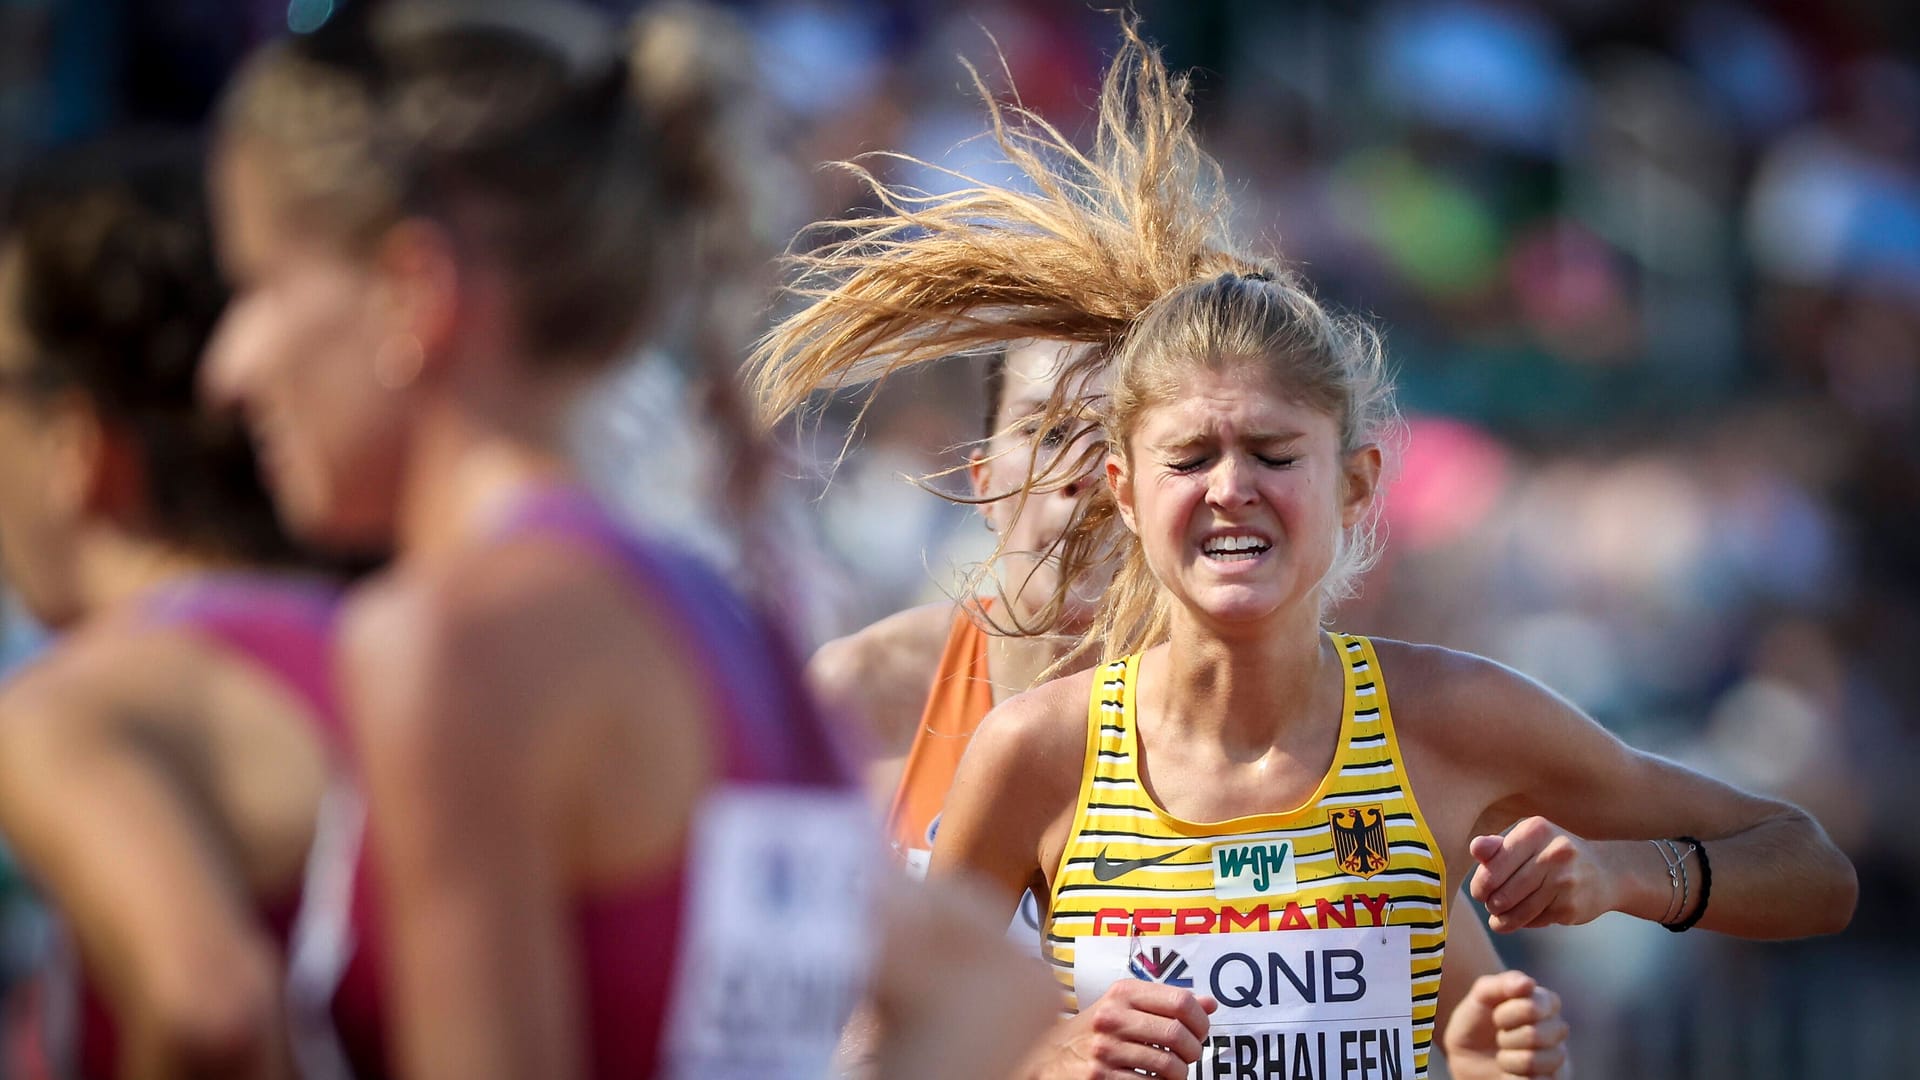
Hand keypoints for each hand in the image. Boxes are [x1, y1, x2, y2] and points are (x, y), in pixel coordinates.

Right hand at [1024, 980, 1216, 1078]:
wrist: (1048, 1056)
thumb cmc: (1095, 1030)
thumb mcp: (1125, 1005)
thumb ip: (1166, 1002)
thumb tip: (1210, 1003)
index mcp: (1123, 993)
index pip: (1180, 1001)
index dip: (1201, 1021)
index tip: (1200, 1031)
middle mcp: (1112, 1017)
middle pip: (1177, 1035)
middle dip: (1193, 1051)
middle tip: (1188, 1056)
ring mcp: (1105, 1050)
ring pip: (1168, 1066)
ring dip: (1179, 1074)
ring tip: (1173, 1072)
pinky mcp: (1100, 1078)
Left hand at [1442, 969, 1568, 1078]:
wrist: (1467, 1060)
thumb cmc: (1477, 1023)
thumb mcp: (1480, 998)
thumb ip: (1501, 984)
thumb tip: (1528, 983)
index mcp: (1546, 1003)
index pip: (1535, 1006)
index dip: (1508, 1013)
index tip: (1496, 1016)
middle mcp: (1557, 1030)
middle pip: (1534, 1035)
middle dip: (1506, 1037)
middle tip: (1500, 1037)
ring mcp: (1557, 1059)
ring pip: (1532, 1061)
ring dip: (1507, 1060)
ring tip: (1504, 1056)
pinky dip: (1512, 1079)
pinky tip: (1511, 1074)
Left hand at [1469, 817, 1613, 931]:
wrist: (1605, 872)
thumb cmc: (1552, 854)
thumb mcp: (1528, 841)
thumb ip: (1497, 847)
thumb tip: (1475, 847)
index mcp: (1535, 830)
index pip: (1493, 866)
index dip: (1480, 885)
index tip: (1480, 893)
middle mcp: (1553, 853)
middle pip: (1503, 892)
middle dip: (1492, 904)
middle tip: (1491, 906)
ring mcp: (1565, 881)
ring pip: (1519, 910)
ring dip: (1504, 920)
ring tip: (1499, 921)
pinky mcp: (1572, 906)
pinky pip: (1536, 920)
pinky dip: (1525, 923)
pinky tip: (1525, 918)